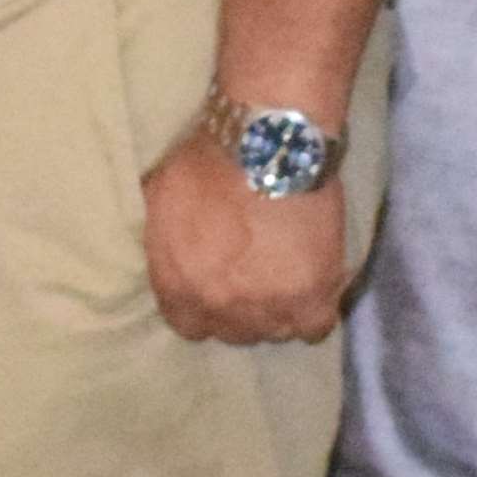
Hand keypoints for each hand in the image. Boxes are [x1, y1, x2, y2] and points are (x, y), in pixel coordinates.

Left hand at [147, 122, 354, 346]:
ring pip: (274, 331)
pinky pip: (315, 328)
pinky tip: (315, 292)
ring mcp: (266, 308)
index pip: (190, 325)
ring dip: (280, 311)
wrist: (267, 144)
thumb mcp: (161, 198)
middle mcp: (219, 308)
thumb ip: (164, 239)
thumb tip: (168, 249)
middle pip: (234, 331)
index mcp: (178, 288)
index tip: (220, 287)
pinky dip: (315, 313)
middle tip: (257, 277)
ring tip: (288, 281)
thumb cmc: (208, 162)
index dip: (206, 307)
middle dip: (243, 309)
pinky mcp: (310, 299)